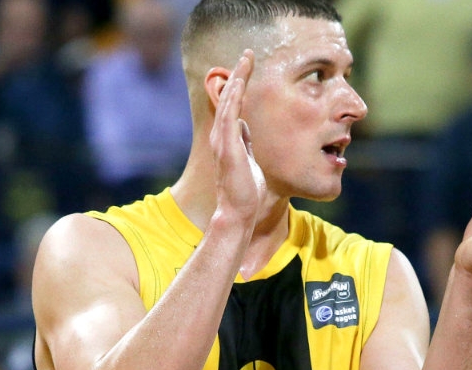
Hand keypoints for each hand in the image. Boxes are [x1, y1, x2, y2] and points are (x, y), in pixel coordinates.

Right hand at [210, 51, 265, 226]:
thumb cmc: (247, 191)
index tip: (248, 67)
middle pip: (229, 98)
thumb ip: (245, 142)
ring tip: (246, 60)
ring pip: (228, 102)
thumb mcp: (249, 160)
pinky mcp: (227, 148)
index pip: (234, 105)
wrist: (239, 213)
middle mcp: (222, 136)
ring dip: (237, 80)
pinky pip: (229, 116)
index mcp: (229, 139)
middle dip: (239, 75)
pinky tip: (239, 82)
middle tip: (247, 54)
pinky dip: (233, 97)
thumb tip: (244, 127)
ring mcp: (223, 141)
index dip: (240, 85)